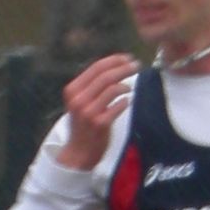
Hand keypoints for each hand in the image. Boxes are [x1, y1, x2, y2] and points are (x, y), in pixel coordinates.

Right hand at [55, 49, 140, 168]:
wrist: (78, 151)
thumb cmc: (83, 124)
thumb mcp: (79, 101)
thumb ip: (91, 85)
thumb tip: (114, 66)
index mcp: (72, 90)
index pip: (96, 67)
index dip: (114, 60)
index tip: (127, 58)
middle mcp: (78, 99)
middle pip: (106, 76)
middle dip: (124, 68)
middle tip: (136, 66)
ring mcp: (89, 112)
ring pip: (112, 89)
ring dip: (125, 85)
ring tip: (130, 87)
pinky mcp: (100, 123)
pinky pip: (118, 106)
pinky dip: (125, 102)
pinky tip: (127, 101)